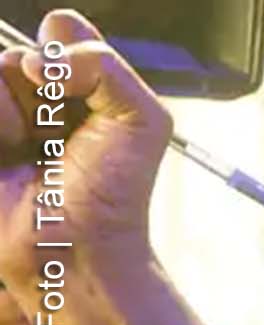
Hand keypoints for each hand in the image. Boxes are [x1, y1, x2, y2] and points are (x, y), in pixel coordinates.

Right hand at [0, 12, 171, 292]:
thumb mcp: (140, 119)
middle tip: (55, 138)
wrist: (75, 248)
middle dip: (42, 94)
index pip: (58, 29)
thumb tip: (37, 58)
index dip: (65, 57)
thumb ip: (104, 65)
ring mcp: (4, 114)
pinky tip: (6, 159)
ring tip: (28, 151)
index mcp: (77, 82)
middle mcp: (34, 92)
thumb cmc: (113, 192)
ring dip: (13, 115)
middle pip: (16, 50)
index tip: (80, 98)